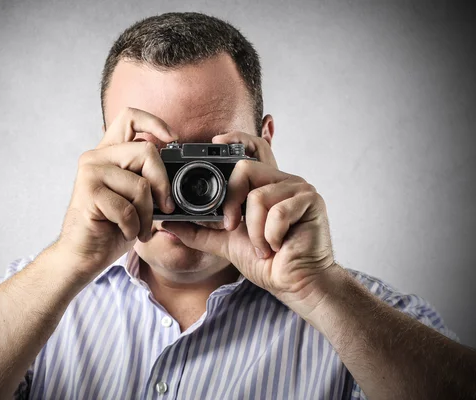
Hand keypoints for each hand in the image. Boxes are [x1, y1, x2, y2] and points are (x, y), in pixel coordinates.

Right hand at [56, 107, 177, 278]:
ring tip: (139, 228)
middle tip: (164, 208)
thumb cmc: (111, 227)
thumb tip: (177, 171)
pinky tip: (124, 232)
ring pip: (141, 184)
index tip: (173, 139)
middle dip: (163, 184)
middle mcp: (97, 157)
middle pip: (146, 150)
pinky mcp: (88, 193)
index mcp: (109, 153)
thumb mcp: (135, 198)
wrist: (83, 255)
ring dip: (147, 215)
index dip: (155, 123)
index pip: (130, 117)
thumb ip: (147, 177)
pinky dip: (133, 227)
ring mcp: (90, 172)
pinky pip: (127, 208)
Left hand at [162, 132, 336, 317]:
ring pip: (258, 195)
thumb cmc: (268, 263)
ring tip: (263, 246)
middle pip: (245, 168)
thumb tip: (168, 223)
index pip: (239, 162)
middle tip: (233, 228)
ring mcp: (299, 189)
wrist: (296, 285)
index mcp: (264, 185)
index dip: (225, 173)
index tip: (218, 203)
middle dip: (232, 203)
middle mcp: (282, 181)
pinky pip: (278, 211)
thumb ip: (199, 231)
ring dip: (254, 230)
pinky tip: (278, 247)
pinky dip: (270, 235)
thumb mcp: (225, 243)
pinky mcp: (312, 201)